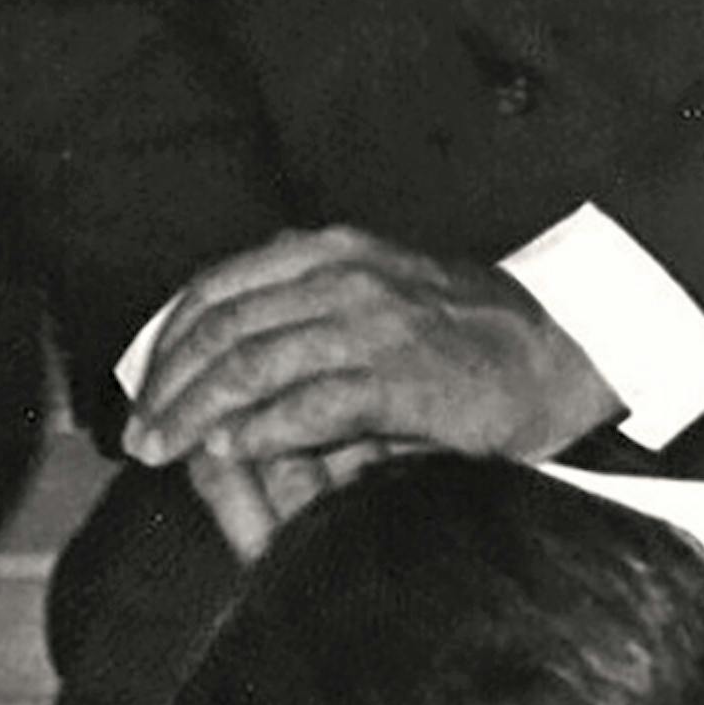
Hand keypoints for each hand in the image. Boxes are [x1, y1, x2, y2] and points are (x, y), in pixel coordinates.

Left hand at [122, 231, 613, 503]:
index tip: (143, 391)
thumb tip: (225, 368)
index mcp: (329, 251)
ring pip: (252, 366)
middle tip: (141, 439)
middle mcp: (344, 276)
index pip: (216, 288)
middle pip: (222, 329)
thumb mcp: (375, 296)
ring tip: (166, 453)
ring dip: (196, 415)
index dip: (166, 343)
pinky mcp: (402, 378)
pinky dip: (258, 431)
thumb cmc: (464, 335)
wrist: (562, 349)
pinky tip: (228, 453)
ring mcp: (373, 324)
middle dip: (168, 388)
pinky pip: (309, 405)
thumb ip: (303, 316)